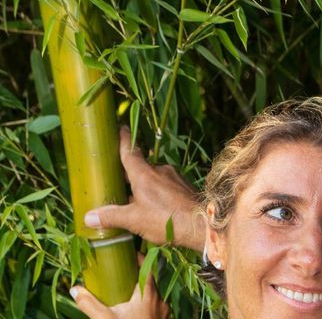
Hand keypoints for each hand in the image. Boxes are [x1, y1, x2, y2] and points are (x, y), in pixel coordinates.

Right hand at [70, 257, 169, 318]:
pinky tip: (135, 309)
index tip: (131, 254)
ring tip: (128, 290)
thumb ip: (89, 304)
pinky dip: (147, 304)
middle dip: (140, 275)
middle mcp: (161, 300)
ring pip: (155, 295)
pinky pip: (156, 307)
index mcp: (149, 294)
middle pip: (152, 281)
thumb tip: (74, 289)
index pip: (149, 267)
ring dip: (143, 291)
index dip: (141, 258)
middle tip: (126, 272)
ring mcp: (164, 312)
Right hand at [84, 127, 205, 250]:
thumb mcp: (134, 220)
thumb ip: (111, 216)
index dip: (123, 139)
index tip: (120, 126)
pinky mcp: (184, 186)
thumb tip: (88, 217)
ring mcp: (175, 177)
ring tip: (134, 201)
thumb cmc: (166, 219)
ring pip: (153, 178)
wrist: (202, 224)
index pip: (130, 151)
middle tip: (115, 179)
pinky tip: (155, 207)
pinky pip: (166, 185)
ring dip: (144, 186)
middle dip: (128, 173)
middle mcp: (160, 170)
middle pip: (140, 167)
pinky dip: (157, 192)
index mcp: (144, 173)